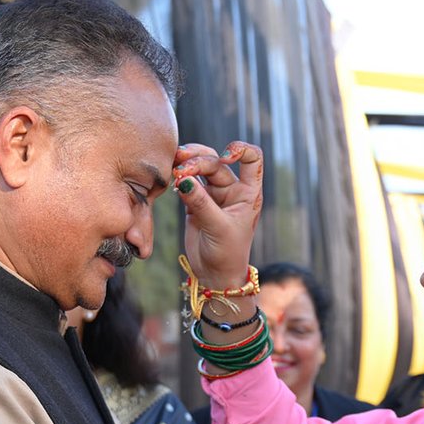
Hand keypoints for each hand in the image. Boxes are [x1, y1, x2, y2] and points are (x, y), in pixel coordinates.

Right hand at [176, 142, 263, 288]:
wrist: (215, 274)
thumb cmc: (227, 253)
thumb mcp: (218, 228)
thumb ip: (201, 203)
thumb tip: (184, 179)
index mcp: (248, 192)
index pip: (252, 158)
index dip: (239, 149)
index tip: (224, 155)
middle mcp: (232, 189)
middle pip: (215, 162)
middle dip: (198, 161)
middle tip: (180, 170)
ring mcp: (214, 194)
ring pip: (200, 168)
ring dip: (187, 163)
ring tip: (173, 166)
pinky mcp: (196, 201)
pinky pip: (187, 182)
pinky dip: (179, 177)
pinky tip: (172, 180)